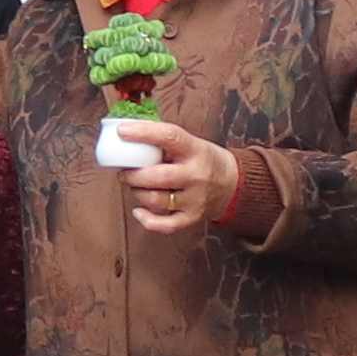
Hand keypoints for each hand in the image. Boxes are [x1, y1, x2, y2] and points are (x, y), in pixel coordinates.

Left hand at [104, 111, 237, 238]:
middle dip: (132, 175)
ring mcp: (195, 199)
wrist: (233, 183)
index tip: (123, 131)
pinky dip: (147, 220)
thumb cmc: (203, 160)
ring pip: (156, 200)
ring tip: (134, 186)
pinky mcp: (192, 217)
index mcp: (195, 150)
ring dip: (137, 193)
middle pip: (157, 176)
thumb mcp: (191, 143)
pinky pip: (165, 224)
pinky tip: (138, 211)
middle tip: (124, 171)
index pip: (169, 136)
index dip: (143, 133)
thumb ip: (164, 142)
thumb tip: (128, 134)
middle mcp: (196, 175)